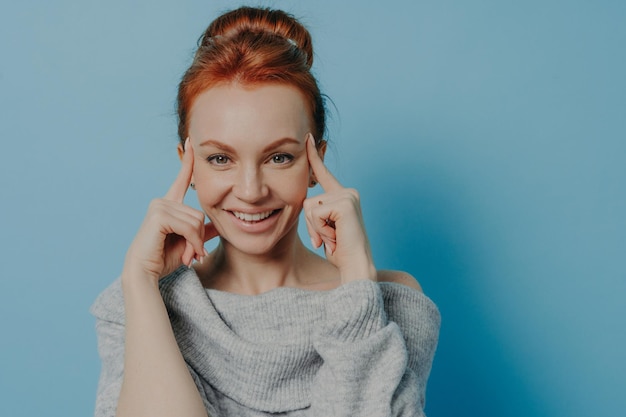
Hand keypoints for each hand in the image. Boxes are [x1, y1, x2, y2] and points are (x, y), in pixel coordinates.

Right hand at [123, 138, 217, 281]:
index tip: (190, 141)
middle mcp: (163, 201)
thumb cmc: (164, 259)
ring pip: (196, 221)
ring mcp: (159, 206)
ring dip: (196, 243)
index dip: (188, 161)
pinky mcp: (159, 215)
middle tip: (193, 254)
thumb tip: (218, 225)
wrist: (145, 273)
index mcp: (169, 204)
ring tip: (188, 256)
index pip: (182, 179)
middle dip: (199, 238)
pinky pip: (190, 226)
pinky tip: (185, 254)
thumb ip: (202, 231)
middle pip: (200, 213)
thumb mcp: (189, 243)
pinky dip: (192, 243)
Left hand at [303, 134, 376, 282]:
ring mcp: (348, 196)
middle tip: (328, 238)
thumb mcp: (324, 229)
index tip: (308, 138)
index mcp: (343, 196)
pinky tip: (334, 237)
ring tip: (332, 238)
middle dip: (310, 224)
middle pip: (308, 200)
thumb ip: (317, 214)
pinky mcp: (345, 204)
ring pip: (309, 207)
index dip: (315, 157)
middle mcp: (348, 192)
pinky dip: (319, 230)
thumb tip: (307, 204)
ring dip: (315, 228)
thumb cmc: (340, 252)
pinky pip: (315, 214)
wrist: (355, 266)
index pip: (324, 174)